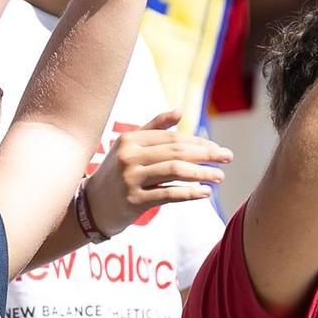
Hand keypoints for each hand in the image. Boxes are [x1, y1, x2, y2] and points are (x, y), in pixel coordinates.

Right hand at [82, 110, 232, 234]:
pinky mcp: (133, 201)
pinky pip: (168, 194)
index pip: (172, 138)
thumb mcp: (129, 146)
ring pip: (175, 171)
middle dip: (206, 154)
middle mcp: (130, 156)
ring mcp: (131, 179)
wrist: (89, 207)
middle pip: (177, 152)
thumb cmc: (115, 174)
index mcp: (131, 139)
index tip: (217, 148)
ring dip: (202, 173)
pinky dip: (190, 193)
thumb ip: (154, 128)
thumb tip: (180, 111)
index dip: (198, 142)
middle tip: (228, 157)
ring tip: (219, 177)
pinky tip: (205, 193)